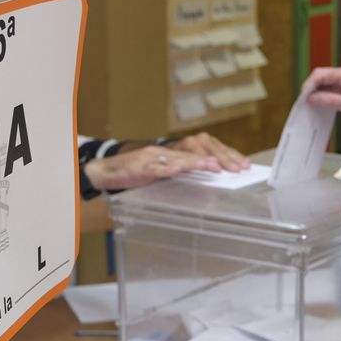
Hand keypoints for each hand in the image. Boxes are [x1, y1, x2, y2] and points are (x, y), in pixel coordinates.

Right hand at [83, 146, 218, 191]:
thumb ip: (177, 176)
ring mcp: (151, 158)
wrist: (105, 171)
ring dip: (194, 162)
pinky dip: (166, 169)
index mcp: (169, 154)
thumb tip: (201, 187)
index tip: (234, 164)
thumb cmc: (133, 174)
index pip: (196, 154)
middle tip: (230, 166)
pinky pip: (155, 168)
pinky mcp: (139, 167)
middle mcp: (162, 152)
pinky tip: (176, 170)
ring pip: (176, 159)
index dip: (215, 158)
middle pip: (191, 155)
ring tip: (210, 165)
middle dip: (211, 160)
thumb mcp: (158, 174)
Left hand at [169, 132, 249, 170]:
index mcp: (188, 144)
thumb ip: (185, 168)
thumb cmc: (175, 160)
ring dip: (236, 159)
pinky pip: (228, 150)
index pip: (201, 154)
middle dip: (227, 161)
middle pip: (216, 152)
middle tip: (236, 169)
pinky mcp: (215, 142)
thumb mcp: (175, 164)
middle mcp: (199, 139)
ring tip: (246, 166)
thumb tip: (196, 176)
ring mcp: (208, 140)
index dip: (209, 162)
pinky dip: (237, 156)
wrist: (174, 149)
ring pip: (224, 150)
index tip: (217, 169)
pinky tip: (245, 161)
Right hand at [304, 66, 340, 121]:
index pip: (321, 74)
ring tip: (312, 103)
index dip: (309, 84)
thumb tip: (311, 98)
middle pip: (320, 75)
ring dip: (316, 90)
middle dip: (311, 87)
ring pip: (323, 80)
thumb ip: (329, 100)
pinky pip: (329, 85)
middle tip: (305, 101)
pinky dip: (323, 92)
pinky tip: (321, 101)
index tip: (304, 96)